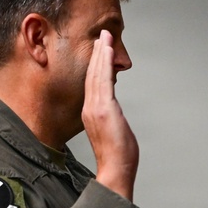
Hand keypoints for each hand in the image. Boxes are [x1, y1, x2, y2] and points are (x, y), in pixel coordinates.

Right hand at [83, 30, 137, 199]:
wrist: (115, 171)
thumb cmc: (117, 157)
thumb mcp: (114, 132)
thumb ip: (112, 119)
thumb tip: (116, 114)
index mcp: (91, 113)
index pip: (93, 84)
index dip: (95, 66)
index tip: (100, 51)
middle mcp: (90, 108)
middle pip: (93, 75)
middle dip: (98, 54)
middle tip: (102, 36)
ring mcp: (96, 108)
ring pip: (97, 74)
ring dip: (101, 54)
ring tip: (105, 37)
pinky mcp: (104, 109)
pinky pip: (103, 80)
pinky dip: (104, 63)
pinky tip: (107, 51)